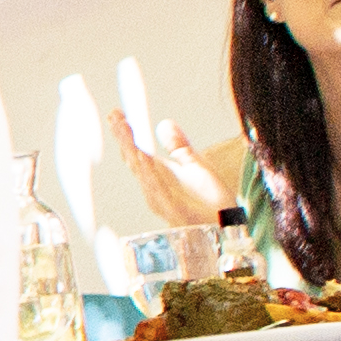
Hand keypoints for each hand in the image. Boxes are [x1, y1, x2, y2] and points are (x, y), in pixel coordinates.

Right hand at [107, 101, 233, 229]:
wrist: (225, 227)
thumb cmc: (208, 202)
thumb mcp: (194, 165)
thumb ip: (178, 145)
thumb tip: (164, 122)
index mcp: (157, 175)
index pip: (134, 151)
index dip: (124, 133)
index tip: (116, 113)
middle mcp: (153, 187)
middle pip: (133, 159)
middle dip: (123, 137)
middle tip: (115, 116)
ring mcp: (160, 198)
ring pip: (141, 171)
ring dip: (131, 149)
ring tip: (124, 130)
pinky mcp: (173, 209)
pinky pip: (157, 188)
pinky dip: (148, 172)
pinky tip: (142, 157)